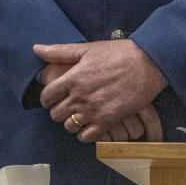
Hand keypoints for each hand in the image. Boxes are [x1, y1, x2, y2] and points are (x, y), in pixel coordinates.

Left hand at [34, 40, 167, 142]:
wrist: (149, 63)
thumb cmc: (120, 53)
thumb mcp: (89, 48)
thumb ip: (60, 51)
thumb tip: (36, 48)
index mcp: (73, 78)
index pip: (47, 96)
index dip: (48, 97)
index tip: (55, 96)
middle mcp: (80, 96)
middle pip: (55, 113)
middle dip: (59, 109)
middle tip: (69, 104)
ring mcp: (93, 110)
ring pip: (68, 126)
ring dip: (71, 121)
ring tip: (80, 113)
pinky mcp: (107, 120)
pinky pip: (86, 136)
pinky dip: (85, 132)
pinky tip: (91, 123)